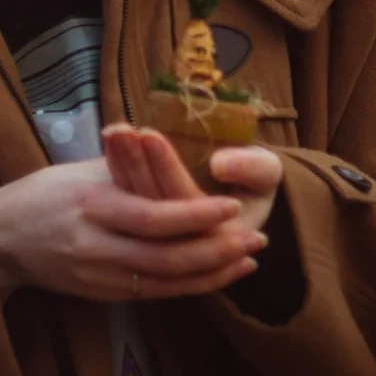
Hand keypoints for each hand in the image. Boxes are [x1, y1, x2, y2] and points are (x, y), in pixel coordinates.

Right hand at [0, 157, 265, 302]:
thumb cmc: (44, 193)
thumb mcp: (82, 169)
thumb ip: (129, 164)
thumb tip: (172, 147)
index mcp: (91, 206)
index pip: (153, 217)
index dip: (195, 214)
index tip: (231, 204)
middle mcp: (94, 247)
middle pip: (166, 258)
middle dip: (216, 251)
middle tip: (255, 238)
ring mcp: (97, 277)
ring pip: (165, 283)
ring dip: (212, 274)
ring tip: (248, 259)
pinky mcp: (100, 296)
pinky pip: (153, 295)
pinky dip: (189, 287)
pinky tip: (217, 276)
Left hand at [102, 124, 282, 242]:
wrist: (242, 195)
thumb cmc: (253, 180)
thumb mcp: (265, 172)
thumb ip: (253, 168)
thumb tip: (219, 165)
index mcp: (218, 239)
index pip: (184, 206)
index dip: (166, 169)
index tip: (149, 135)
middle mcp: (187, 245)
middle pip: (152, 208)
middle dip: (135, 164)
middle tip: (120, 130)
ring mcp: (163, 237)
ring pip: (135, 206)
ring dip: (122, 165)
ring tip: (114, 131)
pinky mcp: (146, 226)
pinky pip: (126, 200)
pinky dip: (116, 169)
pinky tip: (109, 141)